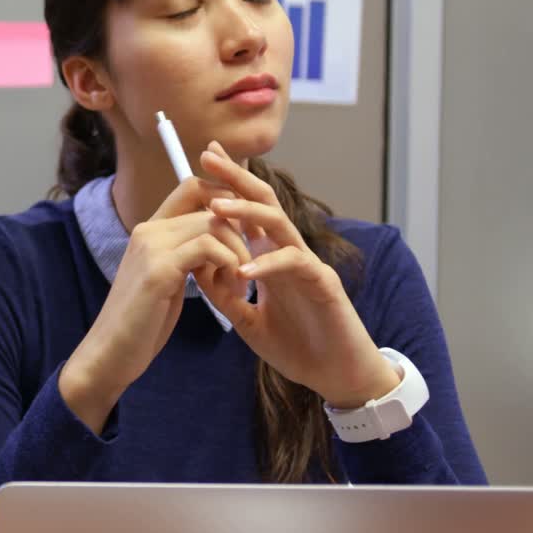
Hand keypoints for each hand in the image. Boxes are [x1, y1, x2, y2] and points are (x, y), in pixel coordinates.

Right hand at [60, 175, 251, 431]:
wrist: (110, 353)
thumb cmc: (141, 322)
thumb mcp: (166, 279)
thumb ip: (185, 256)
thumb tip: (216, 243)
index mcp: (150, 231)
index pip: (192, 186)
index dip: (226, 198)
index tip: (247, 231)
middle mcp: (148, 230)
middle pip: (210, 204)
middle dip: (241, 233)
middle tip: (250, 266)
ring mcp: (152, 247)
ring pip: (213, 222)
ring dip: (239, 252)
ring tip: (240, 284)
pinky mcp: (159, 270)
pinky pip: (209, 247)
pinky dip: (230, 264)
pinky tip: (232, 289)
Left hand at [199, 142, 400, 408]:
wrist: (336, 377)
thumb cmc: (297, 347)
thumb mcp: (246, 322)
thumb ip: (224, 296)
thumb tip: (196, 270)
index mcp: (270, 258)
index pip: (246, 212)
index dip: (226, 186)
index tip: (200, 161)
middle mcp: (288, 253)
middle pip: (263, 203)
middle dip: (235, 178)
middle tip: (206, 155)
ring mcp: (307, 265)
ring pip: (279, 225)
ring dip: (247, 213)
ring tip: (216, 207)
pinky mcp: (323, 284)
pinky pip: (294, 264)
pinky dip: (268, 265)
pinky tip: (244, 269)